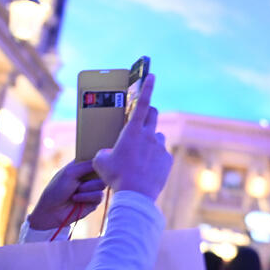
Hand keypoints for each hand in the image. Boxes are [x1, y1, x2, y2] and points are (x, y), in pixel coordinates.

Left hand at [27, 160, 105, 229]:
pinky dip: (87, 196)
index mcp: (82, 166)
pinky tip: (76, 198)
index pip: (96, 158)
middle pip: (104, 171)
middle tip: (84, 177)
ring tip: (76, 190)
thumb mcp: (70, 172)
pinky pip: (100, 196)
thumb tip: (102, 160)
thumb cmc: (57, 189)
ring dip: (88, 187)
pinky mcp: (94, 201)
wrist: (52, 210)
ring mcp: (92, 189)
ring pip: (102, 184)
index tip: (102, 158)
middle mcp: (89, 177)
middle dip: (95, 174)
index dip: (100, 158)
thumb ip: (87, 165)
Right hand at [92, 73, 172, 199]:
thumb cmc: (116, 176)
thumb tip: (107, 153)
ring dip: (150, 140)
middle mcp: (149, 135)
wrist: (135, 194)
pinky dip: (155, 158)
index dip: (147, 87)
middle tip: (141, 121)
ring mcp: (160, 147)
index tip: (151, 75)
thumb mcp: (101, 162)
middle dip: (148, 114)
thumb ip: (104, 153)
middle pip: (153, 115)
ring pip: (157, 137)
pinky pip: (161, 154)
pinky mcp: (167, 160)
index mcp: (132, 131)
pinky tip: (147, 170)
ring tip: (140, 156)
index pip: (141, 103)